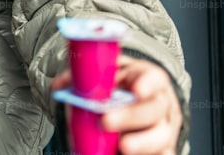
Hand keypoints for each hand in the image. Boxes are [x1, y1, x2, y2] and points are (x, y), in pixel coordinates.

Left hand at [51, 56, 181, 154]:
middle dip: (131, 116)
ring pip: (161, 136)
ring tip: (122, 147)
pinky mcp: (164, 150)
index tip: (136, 89)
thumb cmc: (116, 91)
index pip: (154, 77)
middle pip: (154, 109)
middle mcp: (160, 104)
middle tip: (105, 121)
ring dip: (141, 143)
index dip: (147, 83)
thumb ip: (82, 79)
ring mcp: (163, 129)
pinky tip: (125, 154)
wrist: (129, 109)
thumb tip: (59, 86)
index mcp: (145, 79)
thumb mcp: (102, 79)